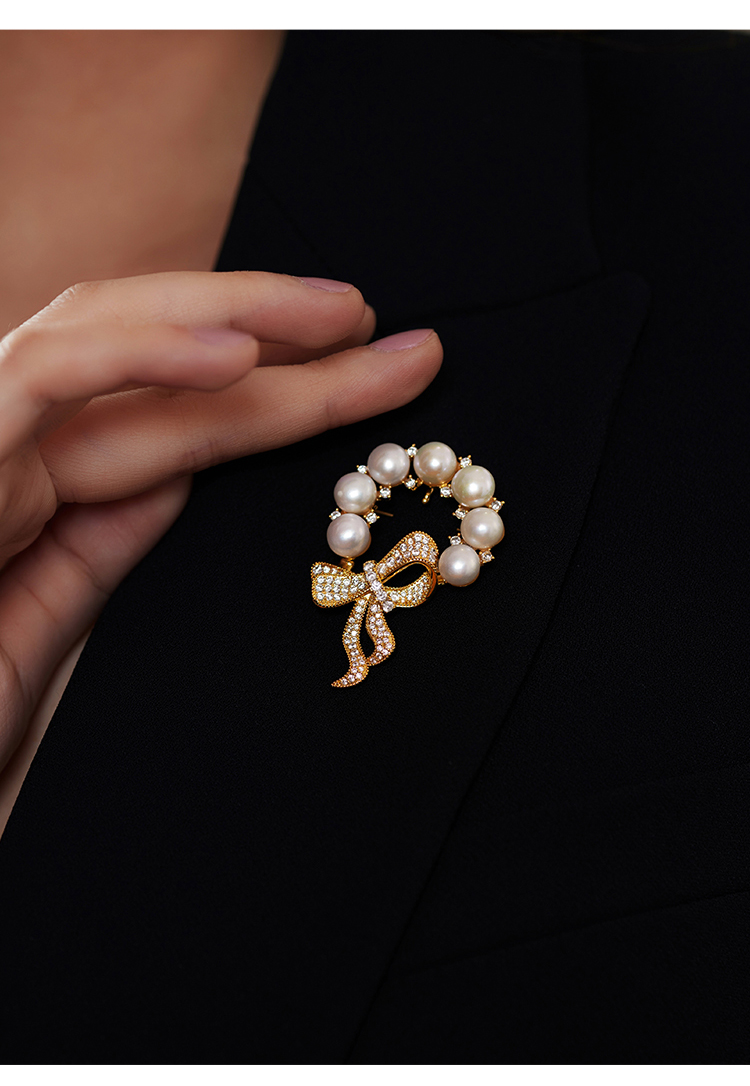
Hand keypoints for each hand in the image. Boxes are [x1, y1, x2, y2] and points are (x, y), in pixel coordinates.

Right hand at [0, 270, 441, 780]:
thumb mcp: (50, 622)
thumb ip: (107, 538)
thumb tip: (184, 468)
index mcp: (33, 488)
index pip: (167, 412)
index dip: (273, 390)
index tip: (371, 376)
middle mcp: (1, 449)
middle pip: (146, 356)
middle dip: (270, 332)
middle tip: (386, 328)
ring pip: (99, 338)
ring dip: (230, 317)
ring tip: (342, 319)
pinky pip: (40, 379)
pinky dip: (138, 355)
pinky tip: (233, 356)